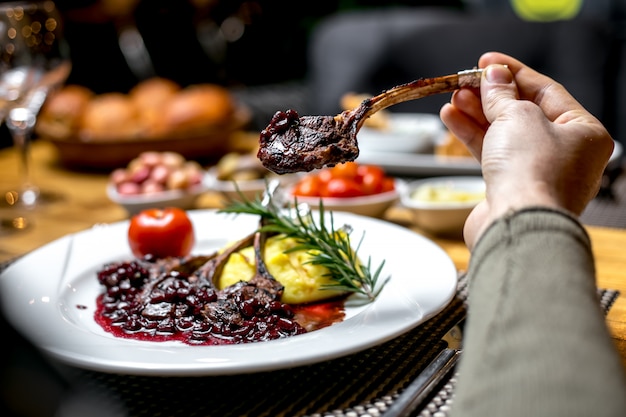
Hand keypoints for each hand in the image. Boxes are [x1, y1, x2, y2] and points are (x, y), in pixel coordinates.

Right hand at [440, 52, 613, 247]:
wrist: (517, 225)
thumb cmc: (531, 171)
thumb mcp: (517, 117)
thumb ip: (502, 94)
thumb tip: (493, 76)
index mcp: (583, 132)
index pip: (546, 91)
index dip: (512, 73)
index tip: (485, 61)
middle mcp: (565, 153)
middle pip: (522, 112)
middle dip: (490, 95)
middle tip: (464, 81)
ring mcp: (537, 172)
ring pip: (504, 134)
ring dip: (476, 114)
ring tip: (453, 98)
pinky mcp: (512, 187)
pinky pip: (492, 154)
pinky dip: (472, 136)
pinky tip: (452, 120)